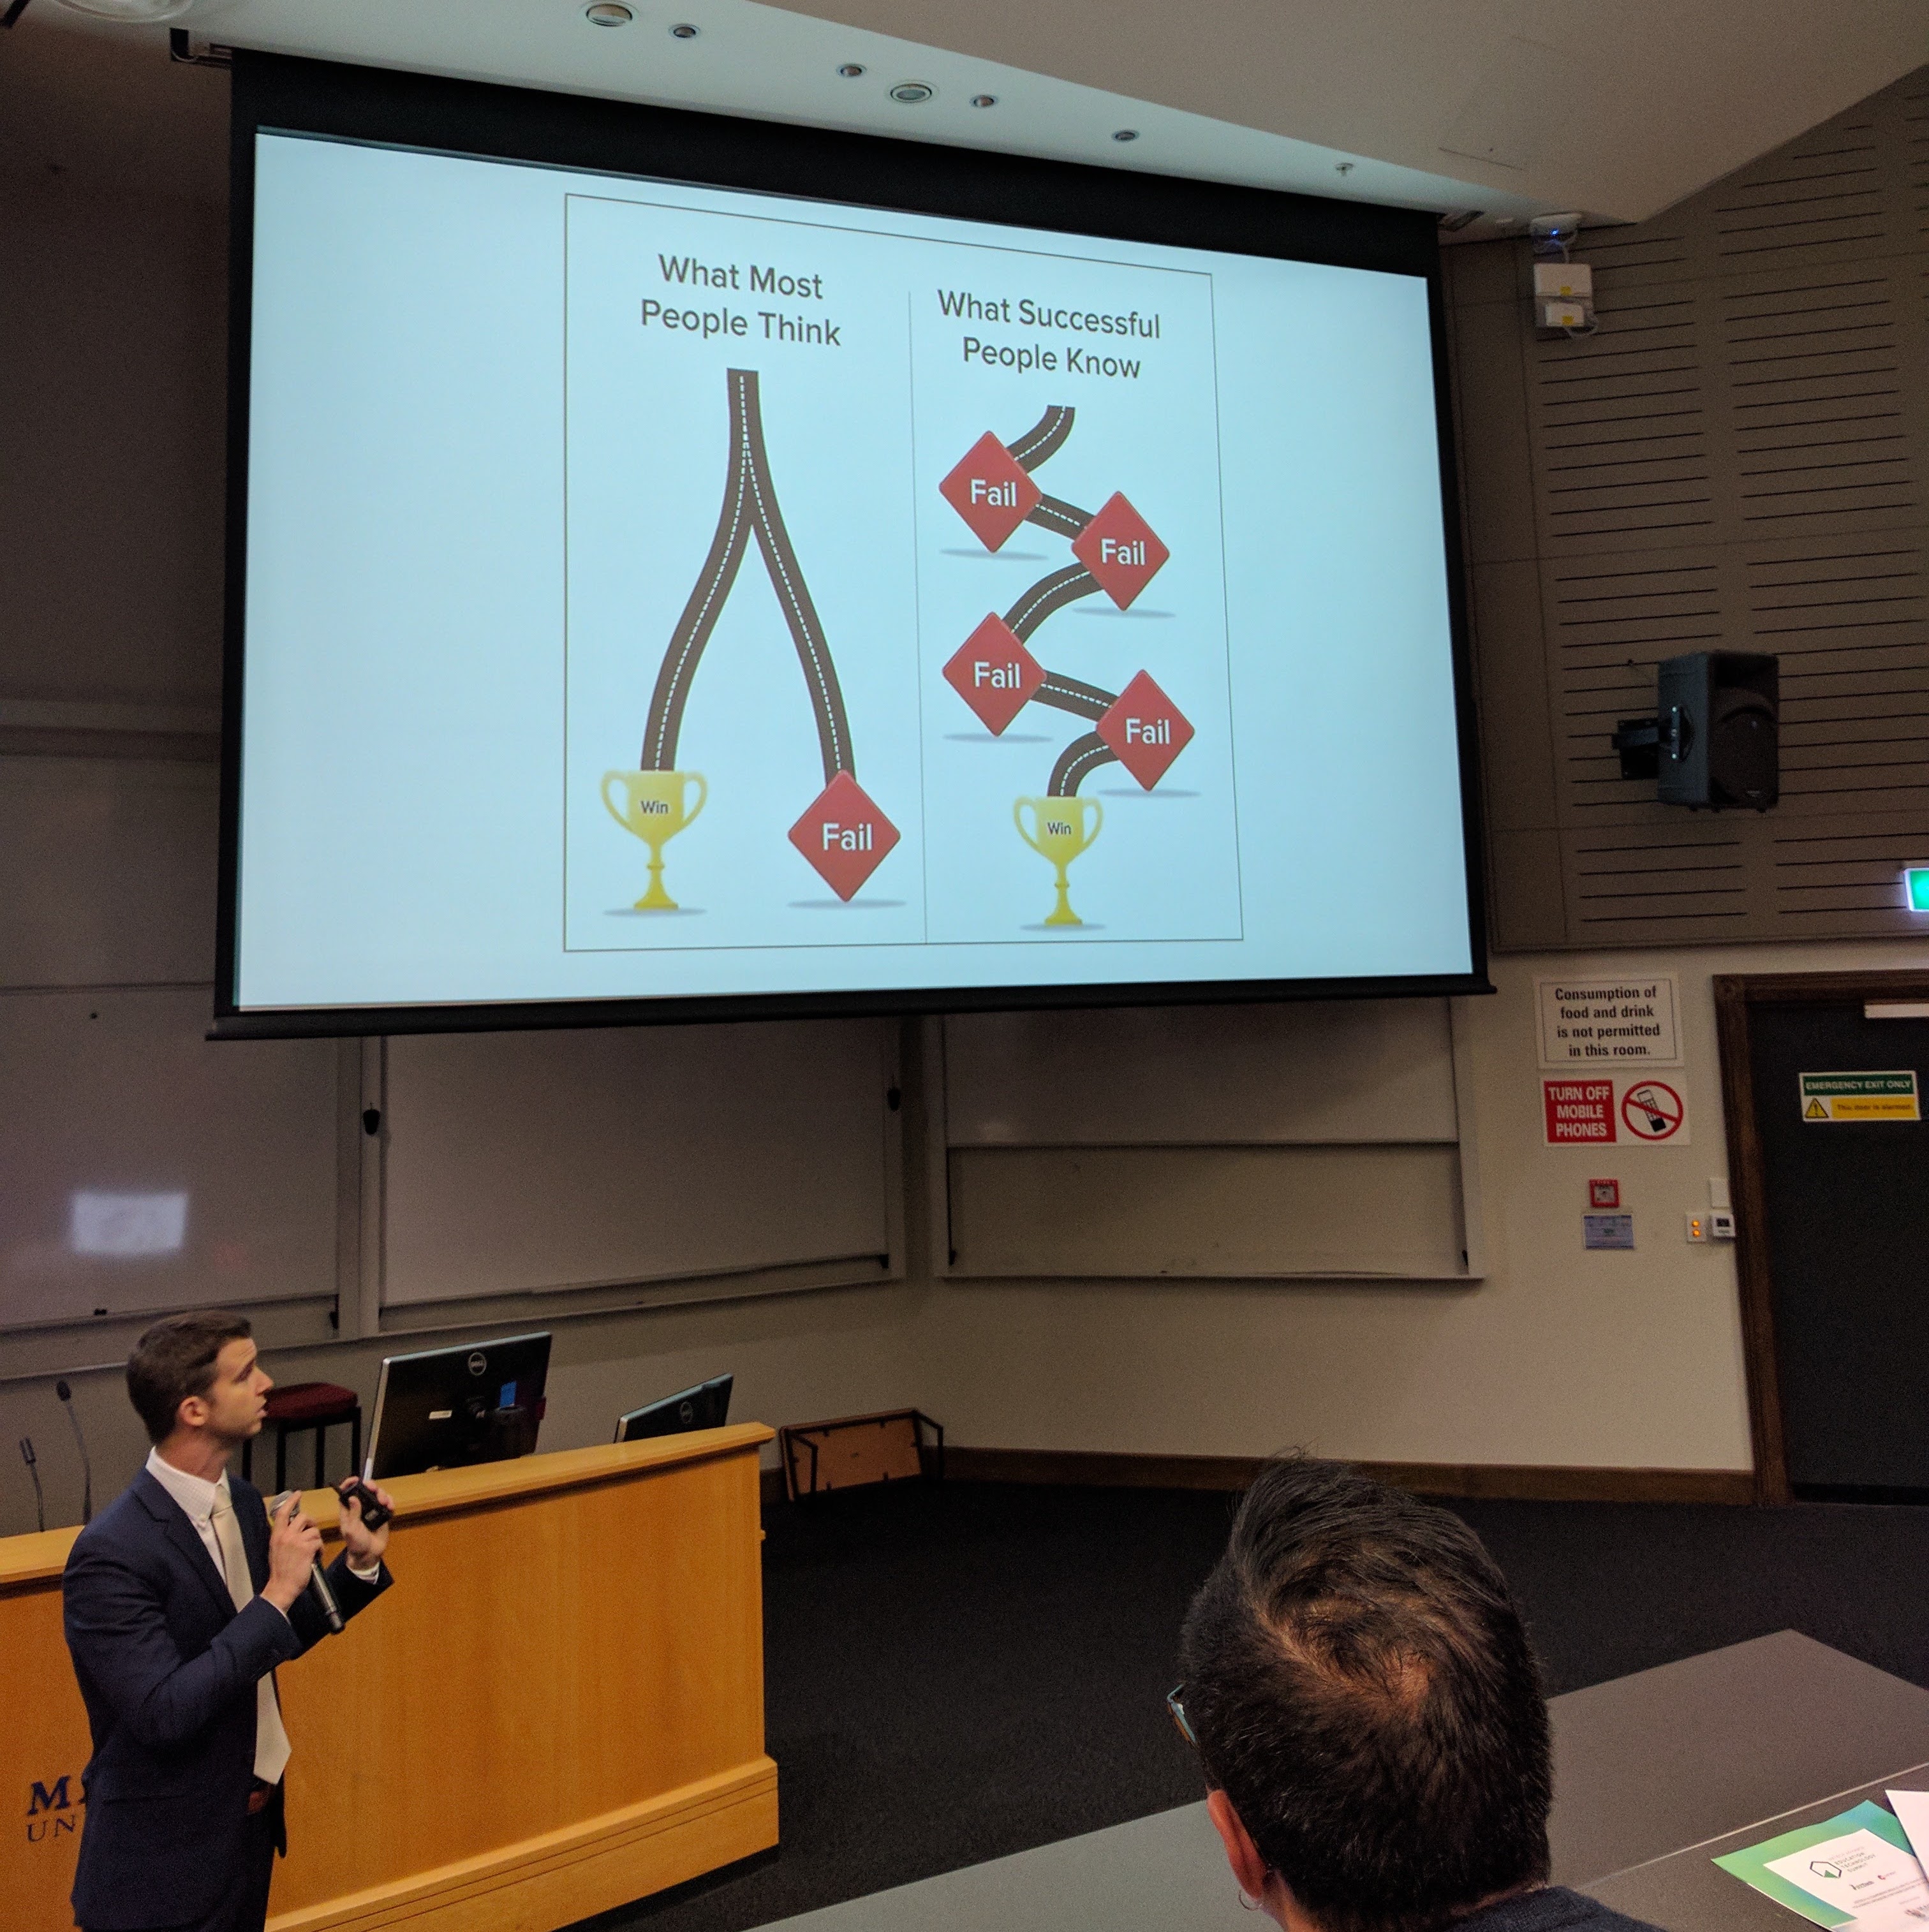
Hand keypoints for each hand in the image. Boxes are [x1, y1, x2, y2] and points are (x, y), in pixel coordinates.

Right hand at [263, 1495, 322, 1612]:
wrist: (282, 1586)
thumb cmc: (280, 1571)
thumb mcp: (275, 1550)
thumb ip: (283, 1538)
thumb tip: (293, 1529)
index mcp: (276, 1536)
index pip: (283, 1513)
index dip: (291, 1501)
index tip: (298, 1493)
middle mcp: (285, 1536)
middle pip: (303, 1517)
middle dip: (311, 1523)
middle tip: (311, 1533)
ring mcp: (296, 1541)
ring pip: (314, 1530)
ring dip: (316, 1539)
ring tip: (313, 1550)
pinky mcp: (307, 1548)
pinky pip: (319, 1541)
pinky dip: (320, 1549)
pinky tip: (316, 1557)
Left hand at [338, 1481, 393, 1569]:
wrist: (369, 1554)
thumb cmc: (356, 1543)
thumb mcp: (351, 1529)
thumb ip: (353, 1513)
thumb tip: (353, 1497)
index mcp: (348, 1511)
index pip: (346, 1494)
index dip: (349, 1484)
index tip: (355, 1479)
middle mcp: (360, 1508)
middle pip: (365, 1491)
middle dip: (370, 1486)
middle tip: (373, 1488)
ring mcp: (372, 1511)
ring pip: (377, 1495)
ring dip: (382, 1494)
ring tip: (383, 1502)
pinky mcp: (382, 1515)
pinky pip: (387, 1503)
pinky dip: (390, 1502)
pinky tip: (390, 1506)